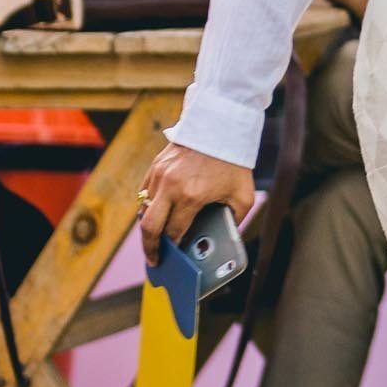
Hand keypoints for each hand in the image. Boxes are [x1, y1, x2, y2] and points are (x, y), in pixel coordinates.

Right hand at [138, 143, 254, 265]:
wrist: (221, 125)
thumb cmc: (234, 161)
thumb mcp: (243, 195)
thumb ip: (234, 218)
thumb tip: (225, 236)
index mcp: (191, 196)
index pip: (174, 232)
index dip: (172, 249)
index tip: (173, 261)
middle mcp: (171, 187)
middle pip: (149, 227)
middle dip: (150, 248)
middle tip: (153, 260)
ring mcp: (160, 175)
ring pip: (144, 210)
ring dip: (147, 227)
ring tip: (152, 241)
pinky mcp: (156, 166)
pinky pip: (145, 193)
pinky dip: (147, 207)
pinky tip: (154, 216)